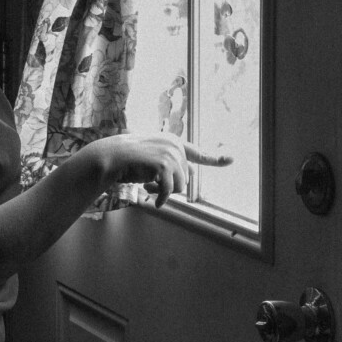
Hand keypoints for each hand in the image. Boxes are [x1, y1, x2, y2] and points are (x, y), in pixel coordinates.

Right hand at [91, 132, 231, 206]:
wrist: (110, 157)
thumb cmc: (129, 161)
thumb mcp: (153, 159)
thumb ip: (171, 165)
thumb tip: (190, 176)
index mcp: (173, 141)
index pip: (197, 153)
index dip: (215, 159)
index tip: (231, 159)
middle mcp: (174, 145)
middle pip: (185, 178)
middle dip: (169, 185)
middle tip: (149, 183)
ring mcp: (170, 153)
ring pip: (180, 186)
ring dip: (164, 191)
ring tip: (147, 186)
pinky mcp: (163, 164)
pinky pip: (169, 189)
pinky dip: (162, 198)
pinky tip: (153, 200)